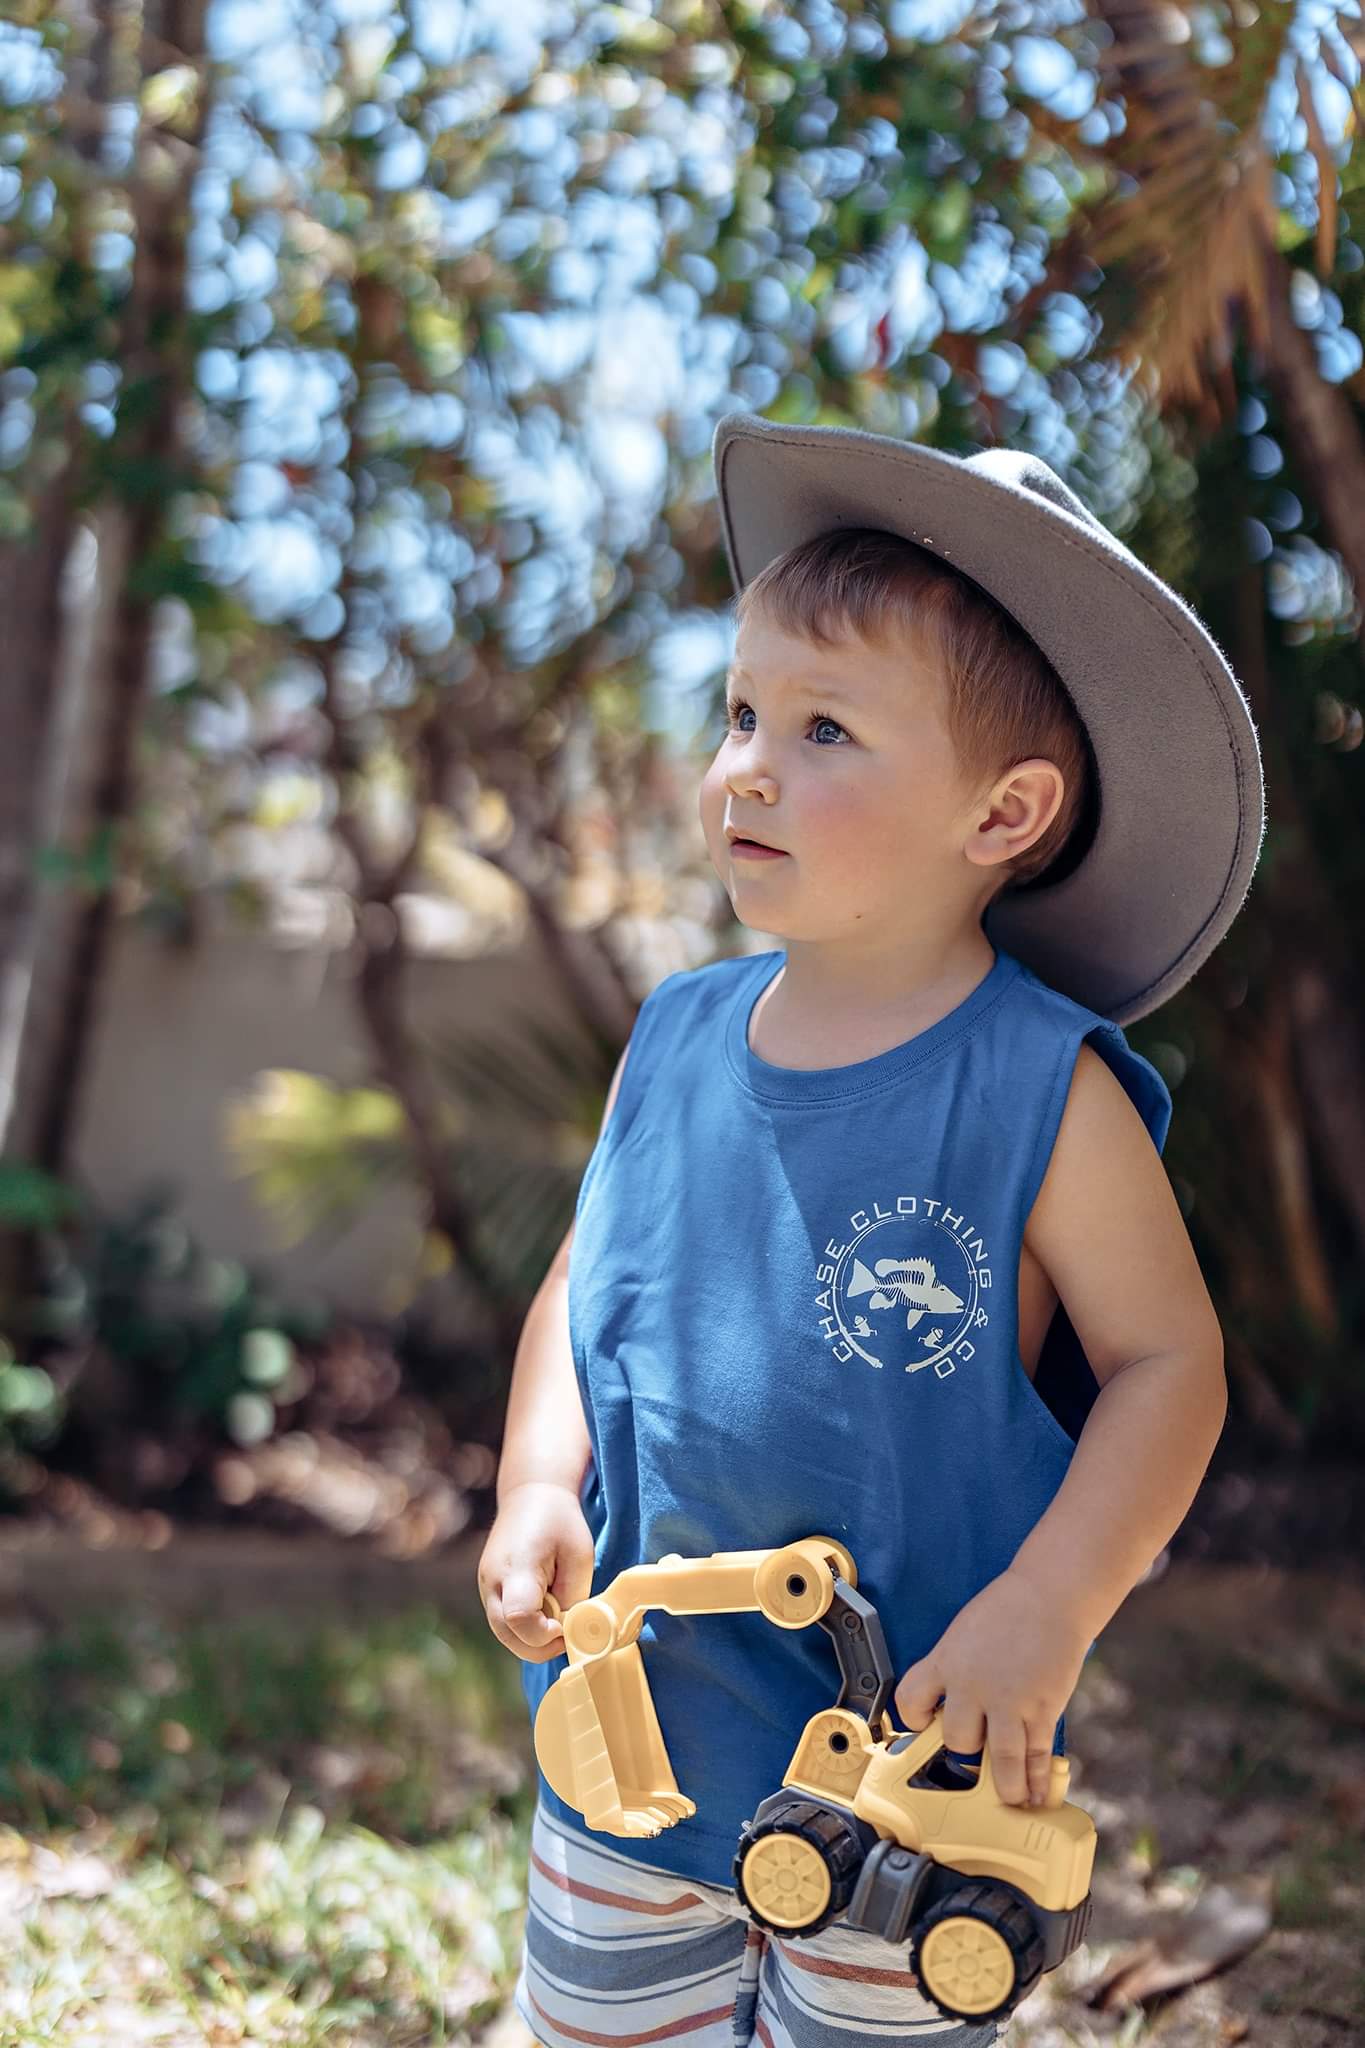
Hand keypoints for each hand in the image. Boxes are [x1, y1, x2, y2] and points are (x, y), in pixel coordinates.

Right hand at [477, 1481, 595, 1663]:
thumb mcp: (578, 1556)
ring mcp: (485, 1587)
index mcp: (515, 1567)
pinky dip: (524, 1629)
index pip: (519, 1618)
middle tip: (566, 1633)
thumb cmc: (559, 1521)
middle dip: (539, 1645)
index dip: (544, 1634)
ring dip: (531, 1639)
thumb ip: (573, 1598)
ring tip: (557, 1620)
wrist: (529, 1494)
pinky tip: (544, 1612)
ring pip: (503, 1634)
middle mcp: (492, 1581)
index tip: (566, 1628)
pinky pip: (503, 1623)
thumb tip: (572, 1633)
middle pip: (507, 1635)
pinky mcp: (488, 1590)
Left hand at [892, 1568, 1091, 1807]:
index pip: (910, 1701)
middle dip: (966, 1749)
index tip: (925, 1724)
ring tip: (1009, 1798)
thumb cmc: (1008, 1608)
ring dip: (1005, 1787)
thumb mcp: (964, 1633)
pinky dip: (1036, 1780)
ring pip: (1001, 1760)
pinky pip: (1035, 1755)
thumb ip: (955, 1668)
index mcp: (946, 1661)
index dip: (914, 1719)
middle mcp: (973, 1686)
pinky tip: (1035, 1793)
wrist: (1051, 1595)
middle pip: (957, 1739)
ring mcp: (1010, 1701)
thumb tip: (952, 1702)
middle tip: (977, 1752)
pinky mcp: (1042, 1709)